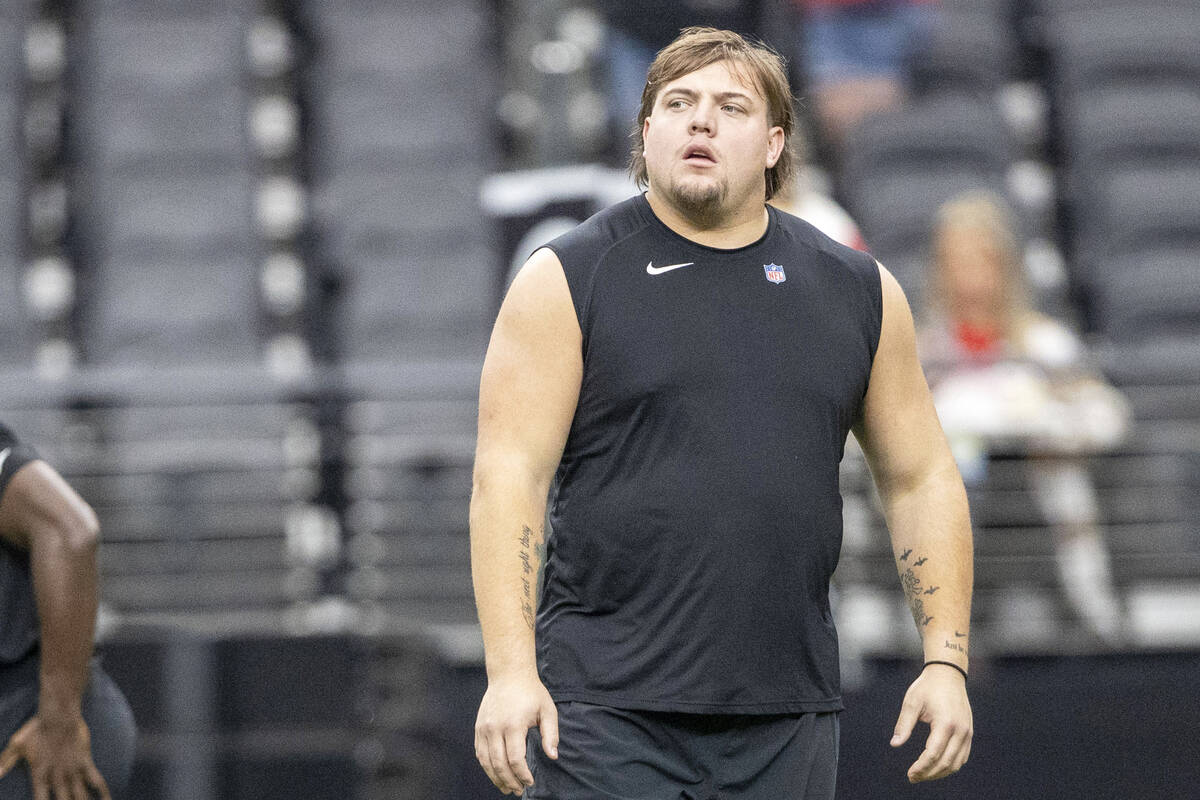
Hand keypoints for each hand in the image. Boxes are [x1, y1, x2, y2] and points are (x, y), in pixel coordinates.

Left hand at [0, 713, 111, 799]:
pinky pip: (95, 780)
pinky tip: (107, 799)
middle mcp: (57, 776)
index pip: (40, 799)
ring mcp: (72, 770)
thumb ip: (5, 761)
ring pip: (79, 795)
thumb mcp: (17, 745)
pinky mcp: (85, 762)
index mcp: (39, 774)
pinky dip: (101, 791)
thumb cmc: (36, 729)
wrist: (60, 715)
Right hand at [474, 673, 558, 794]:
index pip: (515, 759)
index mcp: (513, 725)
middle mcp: (495, 728)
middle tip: (519, 791)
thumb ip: (551, 734)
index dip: (523, 775)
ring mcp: (484, 728)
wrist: (509, 674)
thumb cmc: (531, 692)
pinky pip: (480, 753)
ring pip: (486, 762)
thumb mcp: (548, 710)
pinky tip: (496, 774)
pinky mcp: (478, 728)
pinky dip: (487, 767)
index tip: (530, 782)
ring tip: (507, 788)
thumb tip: (553, 756)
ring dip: (496, 778)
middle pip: (499, 764)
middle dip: (510, 781)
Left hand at [890, 663, 972, 782]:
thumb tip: (895, 744)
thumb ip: (903, 724)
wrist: (948, 674)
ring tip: (923, 774)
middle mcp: (960, 730)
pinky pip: (962, 756)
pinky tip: (936, 767)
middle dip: (929, 774)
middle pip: (946, 763)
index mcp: (945, 723)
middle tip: (913, 777)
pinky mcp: (969, 732)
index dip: (921, 767)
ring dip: (940, 773)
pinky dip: (950, 765)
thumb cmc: (927, 687)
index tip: (910, 774)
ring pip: (956, 763)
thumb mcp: (911, 702)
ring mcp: (967, 732)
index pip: (934, 754)